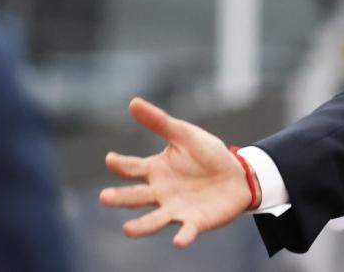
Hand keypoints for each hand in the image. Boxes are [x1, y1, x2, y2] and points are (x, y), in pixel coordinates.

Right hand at [100, 97, 255, 247]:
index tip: (111, 159)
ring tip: (127, 229)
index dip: (120, 164)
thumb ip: (159, 122)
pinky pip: (187, 231)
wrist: (238, 175)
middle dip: (120, 198)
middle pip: (135, 197)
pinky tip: (179, 241)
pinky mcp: (195, 222)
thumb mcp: (185, 135)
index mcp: (155, 171)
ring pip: (154, 220)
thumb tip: (133, 102)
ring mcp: (176, 209)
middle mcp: (160, 193)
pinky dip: (183, 236)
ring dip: (142, 226)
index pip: (131, 168)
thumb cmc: (207, 155)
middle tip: (105, 197)